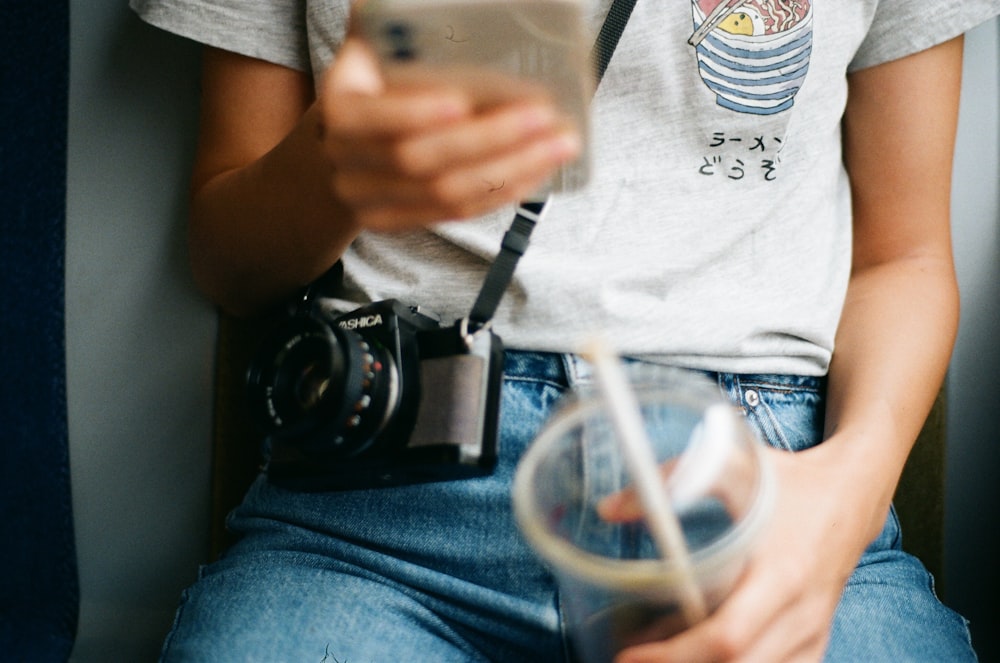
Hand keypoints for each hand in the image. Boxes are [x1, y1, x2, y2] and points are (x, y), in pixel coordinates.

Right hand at [317, 35, 581, 231]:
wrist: (343, 143)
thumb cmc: (374, 83)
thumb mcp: (372, 45)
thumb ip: (389, 15)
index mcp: (337, 108)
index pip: (373, 118)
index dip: (415, 114)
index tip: (463, 100)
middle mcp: (345, 161)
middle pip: (419, 162)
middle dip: (487, 140)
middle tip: (543, 115)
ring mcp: (368, 200)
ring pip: (446, 195)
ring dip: (510, 170)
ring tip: (558, 143)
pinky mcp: (396, 222)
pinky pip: (457, 213)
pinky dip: (503, 192)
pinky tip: (538, 169)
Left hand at [614, 443, 875, 662]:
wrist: (851, 495)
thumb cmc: (789, 482)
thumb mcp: (730, 464)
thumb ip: (669, 481)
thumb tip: (609, 509)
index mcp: (782, 573)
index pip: (729, 637)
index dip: (676, 655)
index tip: (631, 655)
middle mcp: (800, 613)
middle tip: (631, 659)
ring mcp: (811, 632)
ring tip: (657, 654)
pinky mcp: (813, 641)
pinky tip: (697, 656)